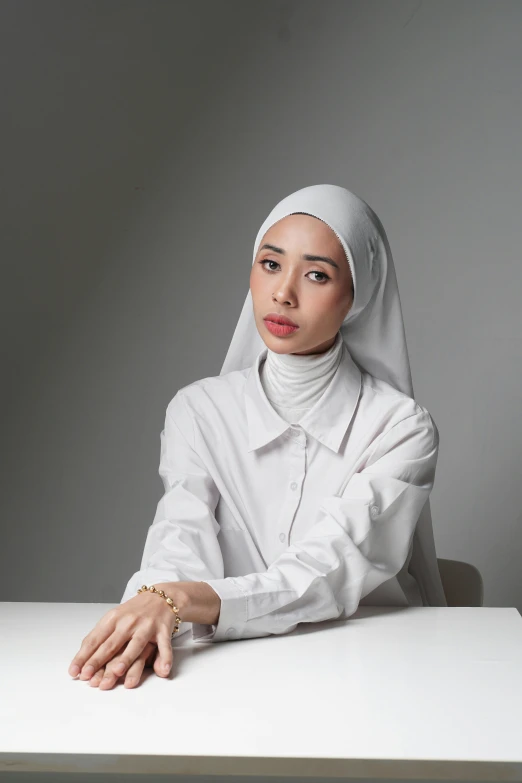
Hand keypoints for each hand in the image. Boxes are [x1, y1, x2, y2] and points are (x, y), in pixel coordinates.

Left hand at [68, 586, 185, 689]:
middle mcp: (128, 622)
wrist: (161, 596)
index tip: (75, 671)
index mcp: (113, 618)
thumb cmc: (134, 612)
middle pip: (111, 644)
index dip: (84, 656)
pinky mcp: (163, 630)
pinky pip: (164, 646)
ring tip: (117, 672)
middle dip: (98, 661)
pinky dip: (165, 658)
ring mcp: (146, 626)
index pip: (94, 639)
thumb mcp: (114, 619)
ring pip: (135, 644)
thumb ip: (101, 637)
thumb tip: (83, 659)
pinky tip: (162, 670)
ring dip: (126, 658)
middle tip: (88, 676)